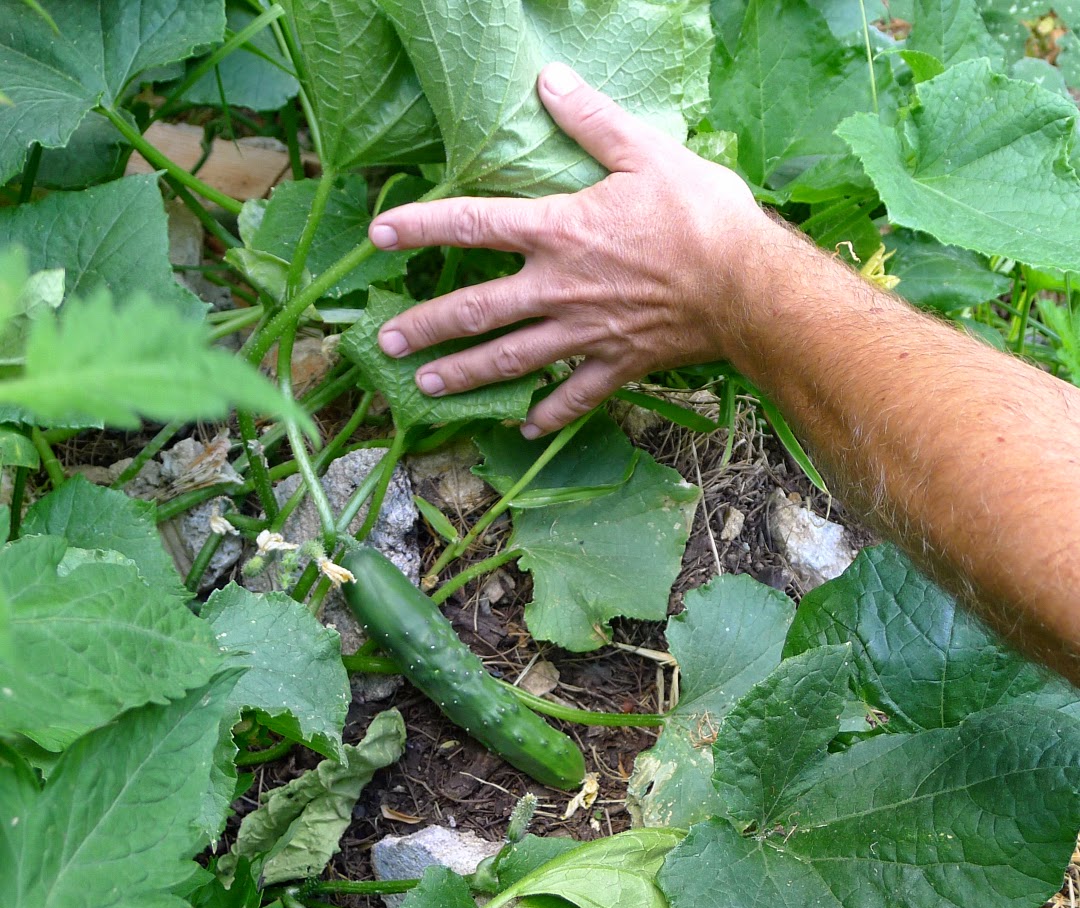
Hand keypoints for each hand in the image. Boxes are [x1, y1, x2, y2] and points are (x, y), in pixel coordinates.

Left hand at [368, 62, 770, 436]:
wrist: (747, 287)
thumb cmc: (701, 214)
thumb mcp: (647, 152)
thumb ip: (592, 120)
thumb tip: (547, 79)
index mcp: (559, 231)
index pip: (473, 224)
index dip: (420, 227)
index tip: (377, 236)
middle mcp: (558, 288)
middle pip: (476, 310)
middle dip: (427, 328)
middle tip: (386, 344)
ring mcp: (584, 333)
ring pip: (510, 361)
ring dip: (464, 375)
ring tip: (425, 389)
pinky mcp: (615, 363)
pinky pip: (573, 397)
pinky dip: (547, 414)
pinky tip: (523, 426)